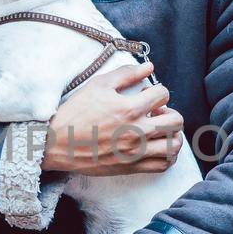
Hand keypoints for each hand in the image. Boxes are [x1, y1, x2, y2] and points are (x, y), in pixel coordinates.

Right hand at [42, 59, 184, 175]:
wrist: (57, 144)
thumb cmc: (75, 114)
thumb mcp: (98, 86)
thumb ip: (126, 74)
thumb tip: (149, 67)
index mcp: (130, 108)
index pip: (163, 94)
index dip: (157, 91)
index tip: (147, 95)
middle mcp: (138, 131)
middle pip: (175, 120)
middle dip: (169, 112)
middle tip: (155, 113)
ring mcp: (136, 152)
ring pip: (174, 144)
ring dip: (172, 134)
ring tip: (159, 130)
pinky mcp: (132, 167)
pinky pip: (163, 164)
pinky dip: (167, 155)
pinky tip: (158, 147)